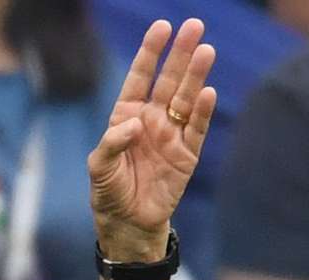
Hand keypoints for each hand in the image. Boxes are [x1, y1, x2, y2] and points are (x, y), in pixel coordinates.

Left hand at [87, 19, 217, 261]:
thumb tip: (136, 124)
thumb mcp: (99, 167)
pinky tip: (208, 92)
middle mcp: (152, 119)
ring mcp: (171, 135)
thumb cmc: (109, 192)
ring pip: (186, 99)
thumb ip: (112, 143)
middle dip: (180, 53)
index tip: (162, 26)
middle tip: (195, 26)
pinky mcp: (187, 155)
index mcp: (127, 115)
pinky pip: (196, 129)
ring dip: (196, 76)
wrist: (128, 223)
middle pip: (168, 80)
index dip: (151, 52)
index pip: (140, 76)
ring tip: (206, 50)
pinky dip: (202, 112)